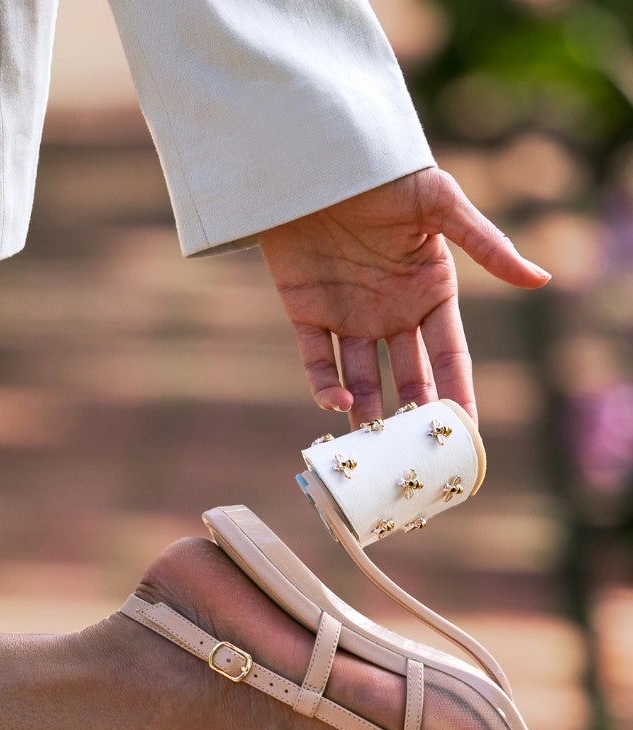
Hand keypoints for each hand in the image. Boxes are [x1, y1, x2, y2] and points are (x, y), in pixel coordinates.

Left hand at [256, 167, 548, 427]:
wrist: (321, 157)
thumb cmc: (388, 173)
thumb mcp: (442, 204)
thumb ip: (485, 245)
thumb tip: (540, 279)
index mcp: (429, 290)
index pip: (449, 354)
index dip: (456, 392)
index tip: (464, 431)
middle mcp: (391, 311)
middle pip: (406, 377)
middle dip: (412, 416)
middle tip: (416, 454)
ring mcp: (348, 315)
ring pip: (361, 379)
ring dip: (368, 414)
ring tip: (374, 449)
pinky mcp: (306, 313)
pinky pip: (316, 361)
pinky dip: (325, 387)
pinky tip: (338, 405)